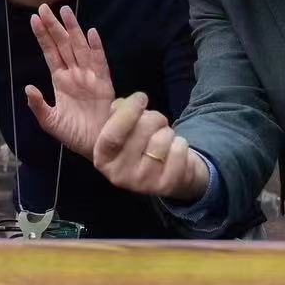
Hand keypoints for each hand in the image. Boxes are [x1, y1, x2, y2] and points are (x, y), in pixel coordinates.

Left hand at [23, 4, 115, 157]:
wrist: (97, 148)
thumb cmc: (75, 135)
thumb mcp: (51, 122)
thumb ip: (38, 106)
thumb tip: (28, 88)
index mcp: (60, 80)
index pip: (50, 53)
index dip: (43, 36)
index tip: (34, 19)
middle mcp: (75, 74)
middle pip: (63, 45)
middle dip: (54, 26)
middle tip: (45, 7)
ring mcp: (90, 77)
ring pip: (80, 48)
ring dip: (73, 30)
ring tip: (65, 11)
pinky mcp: (104, 84)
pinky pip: (100, 63)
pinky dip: (96, 48)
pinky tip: (91, 34)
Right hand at [90, 93, 206, 203]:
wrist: (167, 173)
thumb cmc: (141, 145)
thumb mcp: (123, 128)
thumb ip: (118, 114)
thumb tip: (122, 104)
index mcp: (103, 159)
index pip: (112, 135)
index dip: (128, 112)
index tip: (141, 97)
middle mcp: (119, 175)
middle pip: (142, 130)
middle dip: (154, 118)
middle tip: (157, 122)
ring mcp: (143, 183)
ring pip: (163, 138)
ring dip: (168, 132)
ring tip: (164, 140)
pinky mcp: (166, 186)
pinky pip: (178, 150)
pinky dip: (181, 144)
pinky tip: (174, 152)